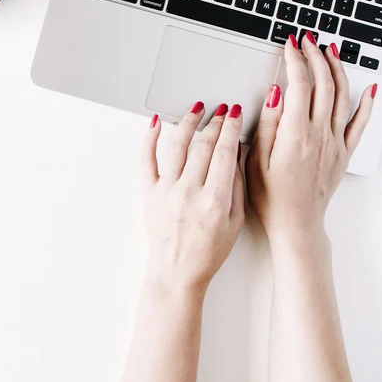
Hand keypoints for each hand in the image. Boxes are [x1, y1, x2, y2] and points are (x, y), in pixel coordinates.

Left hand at [142, 102, 244, 293]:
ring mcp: (166, 190)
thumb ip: (235, 186)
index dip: (230, 128)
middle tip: (221, 111)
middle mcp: (189, 191)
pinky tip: (155, 122)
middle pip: (203, 144)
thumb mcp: (236, 222)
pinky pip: (145, 159)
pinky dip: (148, 138)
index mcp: (214, 199)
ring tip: (196, 109)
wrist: (177, 273)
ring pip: (176, 145)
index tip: (234, 115)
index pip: (224, 151)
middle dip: (214, 122)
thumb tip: (234, 153)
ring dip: (188, 122)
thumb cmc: (208, 252)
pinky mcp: (148, 193)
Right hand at [246, 33, 375, 248]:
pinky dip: (367, 104)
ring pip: (342, 97)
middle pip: (324, 85)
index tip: (291, 45)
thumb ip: (269, 123)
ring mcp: (335, 143)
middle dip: (316, 57)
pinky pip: (360, 123)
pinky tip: (370, 89)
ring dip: (338, 70)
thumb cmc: (272, 196)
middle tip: (309, 40)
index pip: (300, 85)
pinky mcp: (343, 153)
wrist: (296, 223)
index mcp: (296, 134)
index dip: (296, 60)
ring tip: (332, 51)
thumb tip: (276, 93)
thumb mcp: (257, 159)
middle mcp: (320, 135)